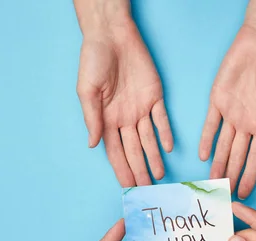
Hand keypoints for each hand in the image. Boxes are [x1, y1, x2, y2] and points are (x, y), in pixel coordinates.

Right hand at [75, 0, 172, 186]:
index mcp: (106, 119)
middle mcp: (125, 118)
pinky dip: (165, 133)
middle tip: (147, 189)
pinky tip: (168, 148)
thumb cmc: (93, 61)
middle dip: (139, 170)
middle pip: (134, 150)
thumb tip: (93, 145)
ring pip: (149, 139)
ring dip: (154, 157)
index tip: (127, 187)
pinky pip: (161, 118)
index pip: (115, 151)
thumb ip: (92, 119)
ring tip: (159, 176)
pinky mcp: (155, 96)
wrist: (111, 35)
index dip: (121, 169)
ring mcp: (141, 108)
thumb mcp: (87, 91)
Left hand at [199, 0, 255, 198]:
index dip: (250, 176)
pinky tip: (202, 154)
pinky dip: (206, 139)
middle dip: (231, 174)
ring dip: (217, 162)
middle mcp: (247, 124)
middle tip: (222, 193)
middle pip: (237, 156)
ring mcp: (231, 114)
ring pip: (222, 144)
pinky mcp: (217, 101)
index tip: (243, 193)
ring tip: (211, 180)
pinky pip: (210, 124)